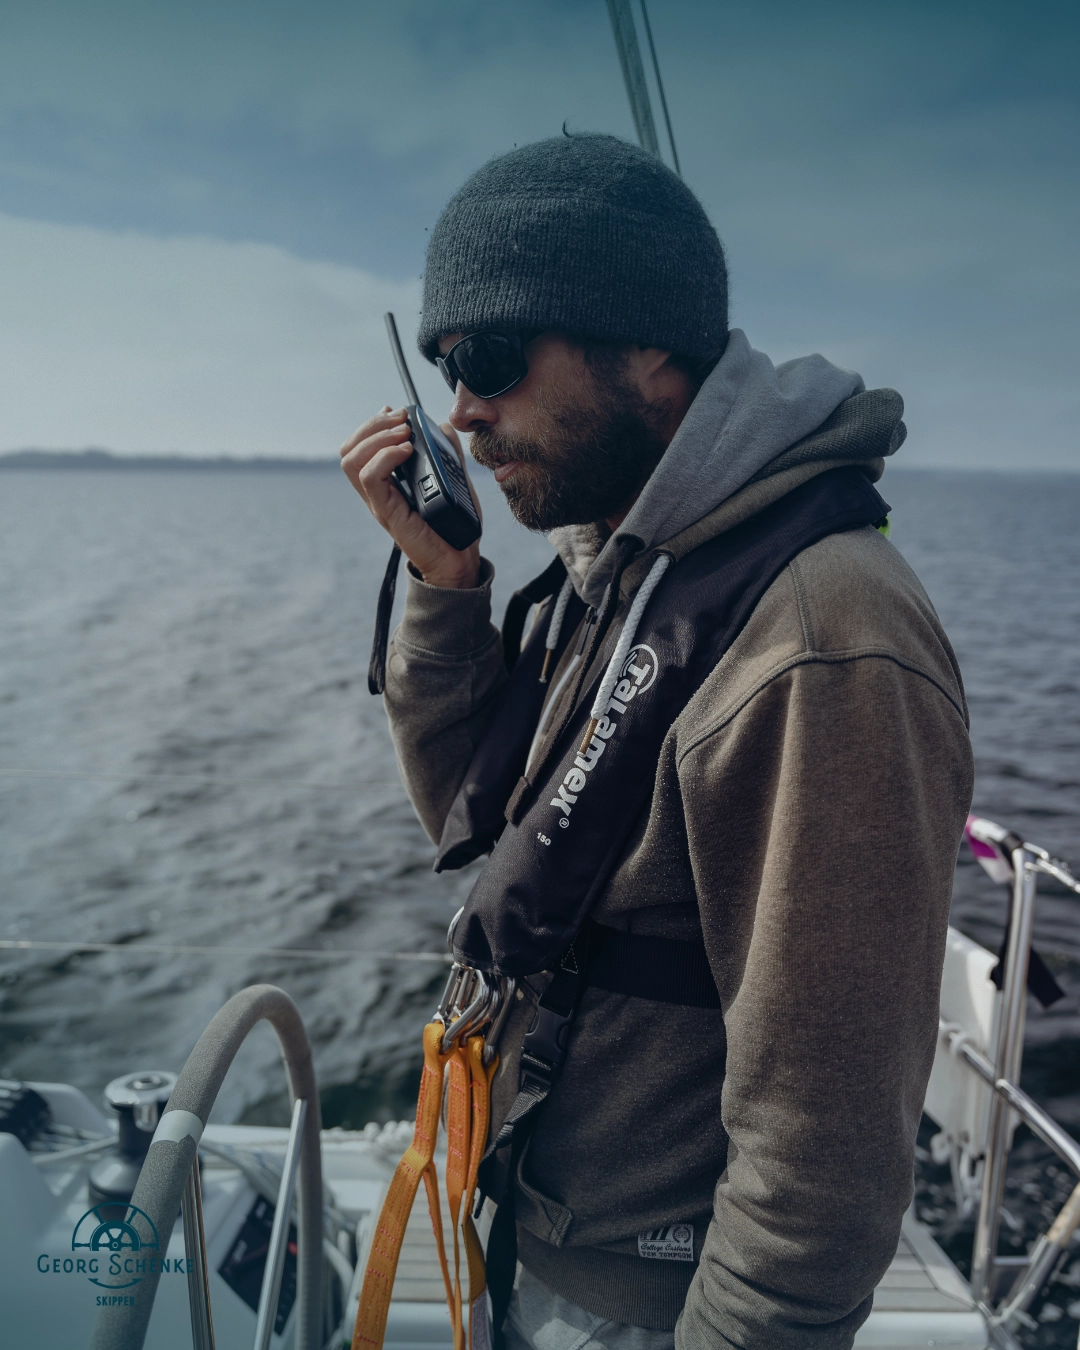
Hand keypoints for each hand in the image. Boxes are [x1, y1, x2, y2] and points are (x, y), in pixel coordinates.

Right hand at [340, 407, 480, 588]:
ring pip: (352, 461)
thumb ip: (446, 452)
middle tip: (400, 420)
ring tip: (402, 433)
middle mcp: (377, 492)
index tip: (395, 412)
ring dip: (376, 437)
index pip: (359, 447)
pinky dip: (385, 456)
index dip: (372, 424)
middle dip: (372, 425)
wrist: (459, 560)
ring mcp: (380, 502)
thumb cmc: (454, 525)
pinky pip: (370, 478)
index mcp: (387, 482)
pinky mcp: (388, 513)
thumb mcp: (452, 478)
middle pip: (349, 450)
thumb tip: (442, 425)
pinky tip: (406, 450)